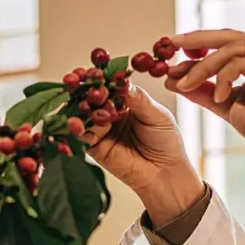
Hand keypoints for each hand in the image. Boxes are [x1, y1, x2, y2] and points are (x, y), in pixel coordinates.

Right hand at [84, 85, 204, 226]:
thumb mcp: (156, 114)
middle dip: (84, 89)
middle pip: (92, 97)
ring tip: (81, 103)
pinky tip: (78, 123)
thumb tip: (120, 80)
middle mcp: (110, 113)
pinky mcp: (94, 148)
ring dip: (79, 107)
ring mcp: (100, 130)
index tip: (94, 71)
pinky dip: (78, 129)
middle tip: (78, 80)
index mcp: (125, 101)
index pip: (109, 85)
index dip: (101, 77)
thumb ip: (137, 98)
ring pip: (84, 115)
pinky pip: (82, 136)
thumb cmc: (166, 142)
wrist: (165, 173)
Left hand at [167, 29, 244, 178]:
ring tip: (184, 84)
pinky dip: (223, 78)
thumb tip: (174, 80)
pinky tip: (219, 97)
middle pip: (227, 37)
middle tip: (168, 46)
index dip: (200, 42)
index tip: (173, 49)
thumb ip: (204, 91)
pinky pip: (239, 62)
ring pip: (230, 49)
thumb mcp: (227, 105)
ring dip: (202, 66)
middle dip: (195, 41)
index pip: (228, 42)